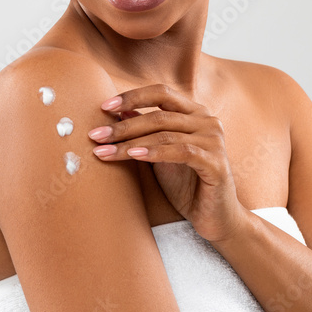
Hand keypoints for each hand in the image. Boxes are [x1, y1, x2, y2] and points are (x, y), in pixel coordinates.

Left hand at [87, 84, 244, 242]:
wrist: (215, 218)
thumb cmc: (187, 186)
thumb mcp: (160, 155)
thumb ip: (145, 133)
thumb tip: (119, 113)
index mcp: (195, 113)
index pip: (161, 93)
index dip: (132, 97)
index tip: (104, 107)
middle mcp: (208, 121)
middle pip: (159, 115)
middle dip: (123, 126)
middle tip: (95, 135)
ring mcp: (214, 141)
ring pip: (165, 133)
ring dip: (130, 141)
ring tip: (104, 151)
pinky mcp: (216, 163)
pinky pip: (181, 151)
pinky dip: (155, 152)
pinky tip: (133, 155)